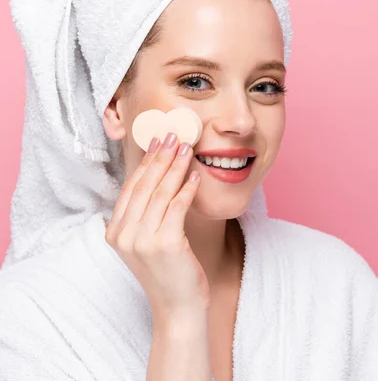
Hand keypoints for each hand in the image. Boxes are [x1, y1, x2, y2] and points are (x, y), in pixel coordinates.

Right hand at [105, 132, 209, 320]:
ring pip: (161, 193)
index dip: (145, 163)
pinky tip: (195, 176)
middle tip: (174, 136)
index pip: (131, 188)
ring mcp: (142, 240)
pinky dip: (187, 189)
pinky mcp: (165, 243)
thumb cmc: (167, 271)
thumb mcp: (146, 240)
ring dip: (176, 167)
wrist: (177, 308)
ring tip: (187, 149)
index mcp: (114, 231)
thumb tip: (157, 174)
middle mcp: (124, 234)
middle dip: (161, 157)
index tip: (157, 142)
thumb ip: (144, 213)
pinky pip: (177, 207)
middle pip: (145, 186)